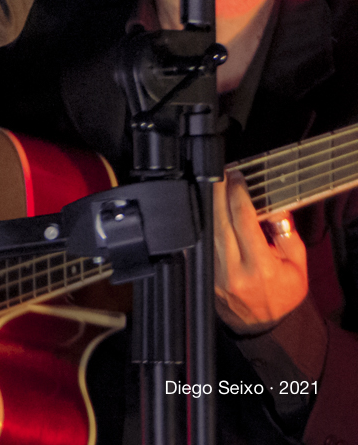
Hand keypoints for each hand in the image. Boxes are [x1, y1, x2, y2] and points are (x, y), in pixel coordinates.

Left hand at [213, 173, 308, 334]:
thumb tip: (274, 207)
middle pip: (219, 221)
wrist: (262, 323)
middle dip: (218, 194)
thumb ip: (286, 235)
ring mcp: (215, 273)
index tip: (237, 178)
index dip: (238, 195)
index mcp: (260, 267)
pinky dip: (204, 224)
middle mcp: (234, 269)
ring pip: (207, 230)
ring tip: (214, 188)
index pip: (243, 221)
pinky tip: (207, 211)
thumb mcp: (297, 266)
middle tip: (220, 175)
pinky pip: (202, 243)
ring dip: (209, 206)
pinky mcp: (204, 274)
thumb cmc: (282, 293)